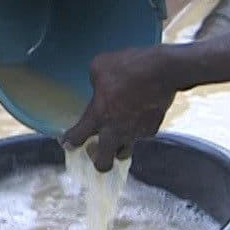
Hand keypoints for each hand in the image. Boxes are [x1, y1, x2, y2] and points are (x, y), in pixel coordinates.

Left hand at [63, 45, 177, 170]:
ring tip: (116, 137)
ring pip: (124, 152)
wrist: (163, 71)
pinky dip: (136, 130)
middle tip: (94, 149)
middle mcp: (116, 130)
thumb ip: (94, 81)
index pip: (77, 137)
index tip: (67, 143)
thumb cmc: (128, 67)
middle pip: (103, 164)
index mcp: (98, 115)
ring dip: (118, 148)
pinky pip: (140, 135)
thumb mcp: (100, 66)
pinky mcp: (152, 129)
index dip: (69, 142)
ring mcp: (136, 133)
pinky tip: (137, 117)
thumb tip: (98, 85)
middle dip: (97, 160)